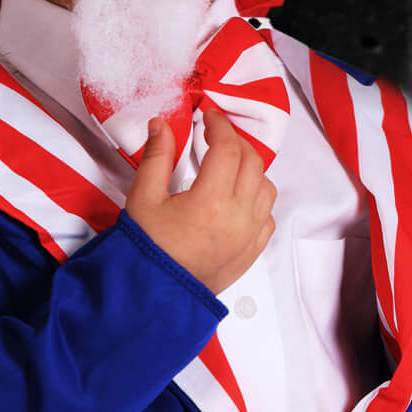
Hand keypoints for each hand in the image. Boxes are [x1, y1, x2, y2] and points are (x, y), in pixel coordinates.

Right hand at [125, 107, 275, 295]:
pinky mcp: (253, 251)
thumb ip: (156, 157)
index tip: (208, 116)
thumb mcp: (144, 199)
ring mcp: (250, 235)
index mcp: (211, 200)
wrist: (156, 296)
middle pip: (252, 162)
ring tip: (228, 164)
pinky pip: (268, 215)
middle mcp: (239, 216)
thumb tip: (161, 123)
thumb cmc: (147, 248)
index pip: (228, 148)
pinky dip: (258, 198)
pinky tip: (238, 196)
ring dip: (251, 168)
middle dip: (236, 141)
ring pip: (266, 187)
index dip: (220, 125)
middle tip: (216, 134)